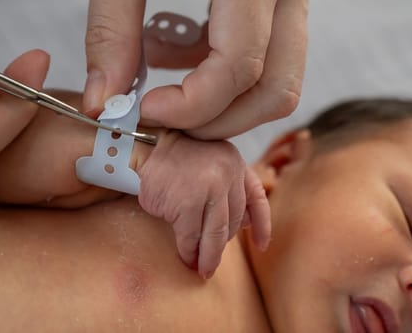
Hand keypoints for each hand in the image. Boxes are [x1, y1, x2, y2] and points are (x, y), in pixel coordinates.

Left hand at [83, 0, 310, 138]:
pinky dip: (220, 74)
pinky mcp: (278, 3)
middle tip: (160, 114)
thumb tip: (101, 103)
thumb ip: (112, 31)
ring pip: (279, 81)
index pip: (241, 69)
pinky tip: (175, 45)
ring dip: (221, 101)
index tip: (146, 110)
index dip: (193, 105)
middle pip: (275, 90)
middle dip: (215, 119)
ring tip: (162, 67)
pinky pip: (266, 60)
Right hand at [137, 131, 270, 277]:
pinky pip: (190, 235)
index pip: (256, 198)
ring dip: (208, 255)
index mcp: (235, 164)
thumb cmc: (179, 156)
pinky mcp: (186, 203)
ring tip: (201, 268)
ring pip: (214, 233)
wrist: (149, 143)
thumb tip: (244, 224)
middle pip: (232, 222)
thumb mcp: (213, 163)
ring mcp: (208, 189)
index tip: (262, 245)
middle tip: (212, 263)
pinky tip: (186, 256)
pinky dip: (188, 250)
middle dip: (221, 246)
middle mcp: (227, 175)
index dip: (262, 224)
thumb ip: (229, 189)